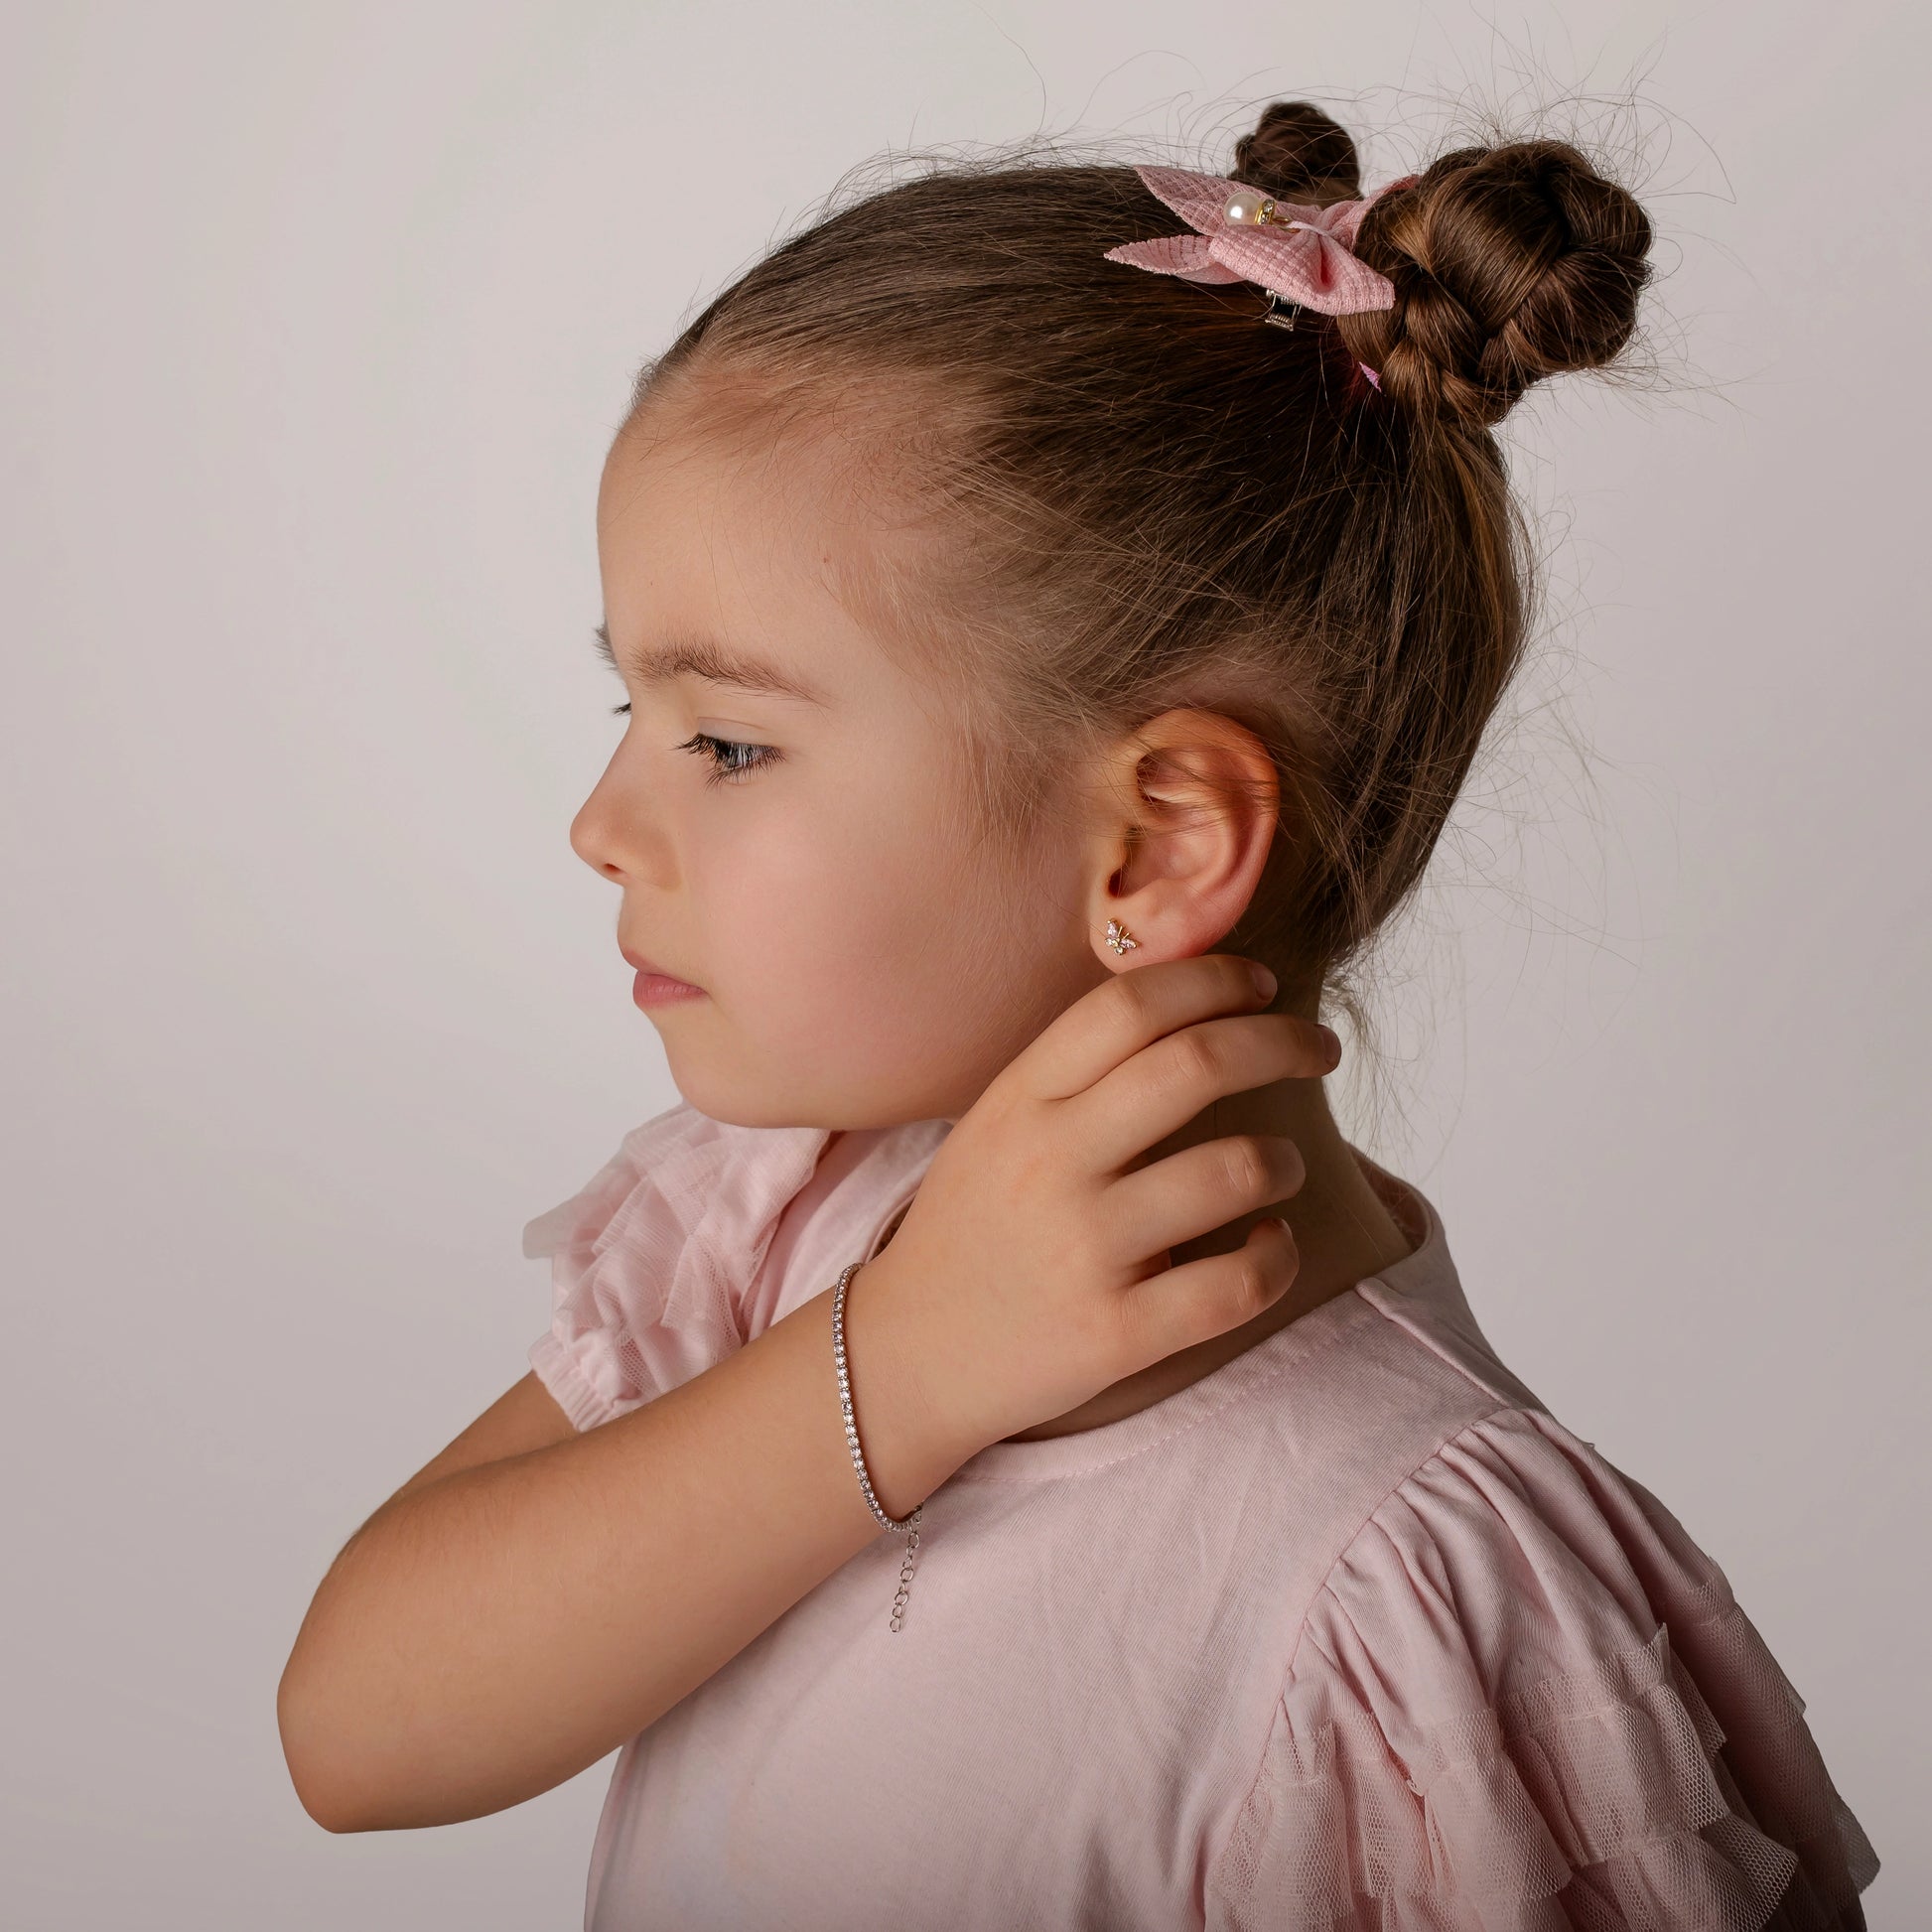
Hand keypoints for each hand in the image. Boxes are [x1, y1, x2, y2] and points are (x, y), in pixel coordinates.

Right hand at [854, 953, 1339, 1457]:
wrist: (911, 1355)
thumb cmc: (977, 1225)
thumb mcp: (999, 1123)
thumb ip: (1078, 1070)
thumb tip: (1198, 999)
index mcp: (1020, 1099)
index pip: (1130, 1004)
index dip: (1213, 978)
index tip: (1261, 985)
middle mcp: (1049, 1163)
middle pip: (1195, 1065)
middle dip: (1283, 1042)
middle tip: (1319, 1050)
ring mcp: (1082, 1250)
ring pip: (1234, 1172)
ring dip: (1284, 1160)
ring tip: (1280, 1168)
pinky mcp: (1114, 1334)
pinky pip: (1235, 1284)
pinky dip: (1275, 1257)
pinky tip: (1268, 1245)